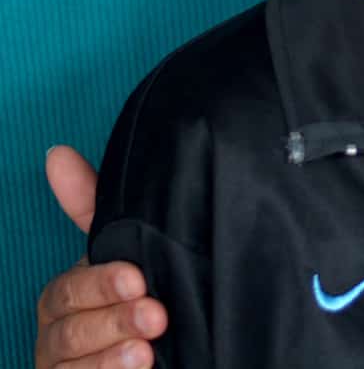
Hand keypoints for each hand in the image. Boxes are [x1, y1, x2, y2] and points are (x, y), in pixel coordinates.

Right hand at [35, 147, 164, 368]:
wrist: (169, 351)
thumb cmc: (137, 294)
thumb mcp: (123, 249)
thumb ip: (91, 208)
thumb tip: (57, 154)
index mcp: (68, 296)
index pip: (71, 289)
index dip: (101, 284)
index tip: (138, 278)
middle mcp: (60, 335)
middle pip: (73, 330)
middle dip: (114, 320)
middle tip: (156, 314)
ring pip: (75, 365)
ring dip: (111, 359)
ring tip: (147, 352)